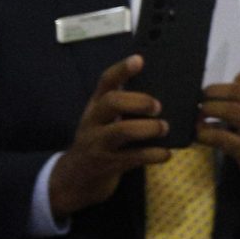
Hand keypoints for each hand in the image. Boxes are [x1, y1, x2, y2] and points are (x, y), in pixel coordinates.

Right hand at [45, 56, 168, 218]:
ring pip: (121, 131)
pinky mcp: (107, 165)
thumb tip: (163, 89)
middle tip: (158, 106)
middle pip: (111, 102)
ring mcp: (98, 144)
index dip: (121, 70)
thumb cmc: (99, 141)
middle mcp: (93, 122)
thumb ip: (125, 105)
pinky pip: (133, 158)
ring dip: (148, 128)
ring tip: (164, 128)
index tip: (139, 59)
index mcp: (95, 107)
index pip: (105, 82)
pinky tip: (166, 153)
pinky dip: (153, 154)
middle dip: (138, 101)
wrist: (74, 179)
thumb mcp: (104, 121)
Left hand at [197, 63, 239, 207]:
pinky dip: (206, 133)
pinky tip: (201, 134)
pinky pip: (222, 137)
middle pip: (239, 90)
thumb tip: (232, 90)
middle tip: (203, 97)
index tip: (233, 87)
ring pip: (230, 110)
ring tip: (200, 114)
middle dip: (214, 91)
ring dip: (208, 110)